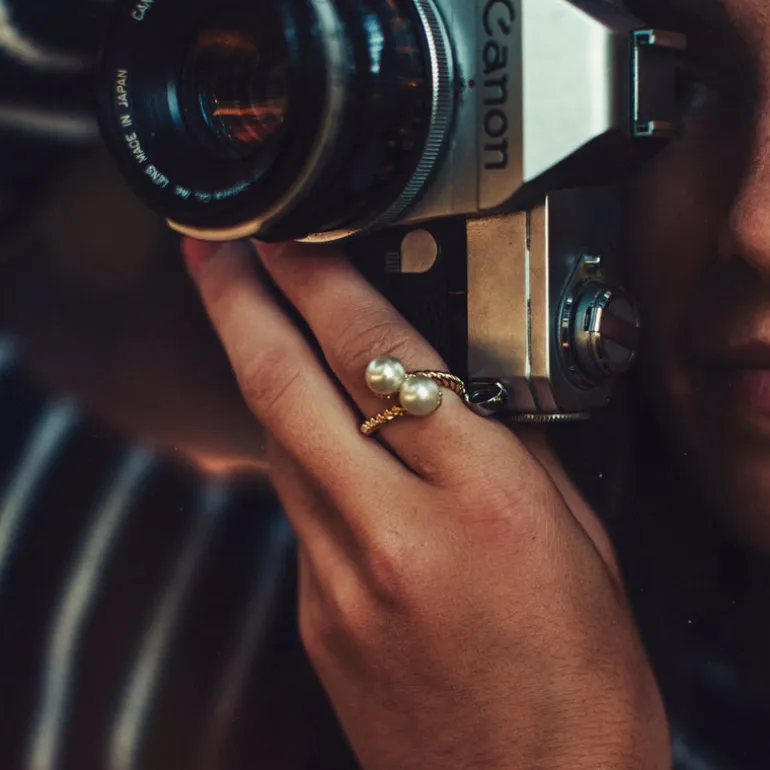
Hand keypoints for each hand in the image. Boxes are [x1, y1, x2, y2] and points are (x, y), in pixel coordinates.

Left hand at [183, 237, 669, 769]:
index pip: (378, 355)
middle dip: (238, 301)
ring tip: (259, 323)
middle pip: (284, 386)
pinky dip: (300, 456)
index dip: (321, 278)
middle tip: (210, 248)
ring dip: (265, 374)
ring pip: (278, 443)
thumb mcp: (579, 541)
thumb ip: (508, 453)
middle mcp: (396, 534)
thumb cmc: (579, 684)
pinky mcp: (314, 615)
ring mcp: (339, 581)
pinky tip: (319, 440)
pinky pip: (294, 506)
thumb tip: (458, 391)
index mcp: (485, 502)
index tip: (288, 236)